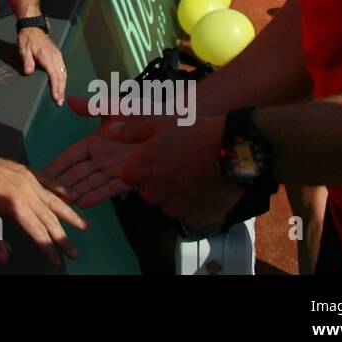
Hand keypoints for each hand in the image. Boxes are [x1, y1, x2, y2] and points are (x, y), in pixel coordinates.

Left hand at [0, 144, 86, 265]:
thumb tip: (4, 258)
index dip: (48, 247)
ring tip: (84, 226)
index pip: (37, 231)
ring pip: (55, 200)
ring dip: (70, 214)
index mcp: (14, 205)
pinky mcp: (28, 171)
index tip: (57, 260)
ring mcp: (29, 180)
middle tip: (74, 253)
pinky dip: (63, 189)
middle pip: (50, 219)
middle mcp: (26, 192)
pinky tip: (74, 196)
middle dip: (62, 237)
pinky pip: (50, 181)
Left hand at [18, 27, 65, 105]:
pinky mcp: (57, 55)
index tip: (56, 96)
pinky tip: (62, 85)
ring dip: (63, 86)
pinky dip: (63, 79)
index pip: (54, 74)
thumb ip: (27, 61)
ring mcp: (57, 56)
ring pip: (63, 73)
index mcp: (47, 56)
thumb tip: (29, 72)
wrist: (32, 27)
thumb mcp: (23, 48)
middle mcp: (55, 56)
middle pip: (61, 76)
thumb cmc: (27, 38)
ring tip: (61, 97)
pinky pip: (63, 69)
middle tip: (59, 102)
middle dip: (61, 90)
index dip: (55, 87)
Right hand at [42, 95, 135, 207]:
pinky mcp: (129, 178)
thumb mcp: (116, 107)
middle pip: (78, 173)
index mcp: (96, 141)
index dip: (58, 164)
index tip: (43, 174)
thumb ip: (93, 107)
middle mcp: (102, 157)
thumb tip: (71, 100)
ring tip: (62, 204)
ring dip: (77, 193)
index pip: (72, 155)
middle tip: (46, 195)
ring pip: (90, 183)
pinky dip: (96, 196)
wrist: (171, 125)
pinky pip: (109, 188)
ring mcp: (114, 169)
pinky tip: (83, 204)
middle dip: (63, 184)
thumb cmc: (143, 113)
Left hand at [115, 114, 245, 231]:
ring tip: (194, 173)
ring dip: (175, 193)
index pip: (129, 175)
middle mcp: (150, 193)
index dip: (144, 165)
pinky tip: (204, 187)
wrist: (231, 150)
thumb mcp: (159, 124)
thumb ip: (131, 131)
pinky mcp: (192, 218)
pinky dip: (193, 204)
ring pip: (167, 202)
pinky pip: (187, 213)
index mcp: (137, 171)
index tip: (159, 156)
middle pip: (148, 190)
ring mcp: (171, 208)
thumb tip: (110, 131)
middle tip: (179, 163)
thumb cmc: (193, 132)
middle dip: (159, 180)